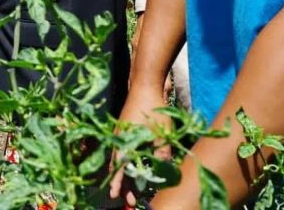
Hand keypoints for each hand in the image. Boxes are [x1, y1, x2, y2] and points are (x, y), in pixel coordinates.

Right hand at [108, 84, 173, 205]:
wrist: (144, 86)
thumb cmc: (153, 110)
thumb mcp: (162, 135)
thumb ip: (162, 155)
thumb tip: (165, 171)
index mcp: (126, 143)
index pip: (120, 169)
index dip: (119, 184)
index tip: (118, 197)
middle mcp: (119, 140)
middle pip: (118, 166)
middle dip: (123, 184)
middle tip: (129, 200)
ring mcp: (120, 133)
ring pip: (119, 159)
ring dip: (124, 174)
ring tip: (129, 187)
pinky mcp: (124, 128)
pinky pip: (121, 150)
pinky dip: (125, 162)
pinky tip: (132, 165)